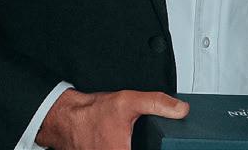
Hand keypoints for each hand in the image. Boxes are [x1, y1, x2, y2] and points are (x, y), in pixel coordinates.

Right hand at [35, 88, 187, 149]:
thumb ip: (157, 104)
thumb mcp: (128, 102)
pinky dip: (123, 148)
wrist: (66, 118)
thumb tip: (181, 109)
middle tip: (141, 138)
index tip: (162, 146)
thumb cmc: (91, 114)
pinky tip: (125, 141)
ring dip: (136, 147)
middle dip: (147, 147)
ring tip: (130, 138)